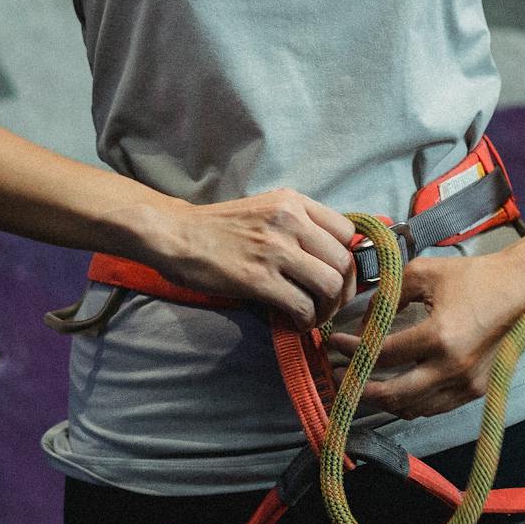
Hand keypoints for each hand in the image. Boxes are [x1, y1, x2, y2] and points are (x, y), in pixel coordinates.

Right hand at [144, 189, 358, 330]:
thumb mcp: (266, 209)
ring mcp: (275, 249)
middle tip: (329, 303)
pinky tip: (295, 322)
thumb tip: (334, 257)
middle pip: (344, 262)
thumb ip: (299, 225)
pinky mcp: (258, 279)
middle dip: (343, 290)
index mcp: (293, 202)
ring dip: (327, 308)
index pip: (347, 232)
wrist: (176, 235)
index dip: (348, 259)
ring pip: (329, 286)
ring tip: (313, 315)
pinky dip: (306, 321)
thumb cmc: (220, 227)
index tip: (337, 276)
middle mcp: (290, 221)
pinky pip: (302, 306)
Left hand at [323, 251, 524, 418]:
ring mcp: (467, 384)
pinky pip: (434, 408)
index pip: (383, 354)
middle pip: (394, 395)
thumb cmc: (473, 277)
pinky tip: (394, 390)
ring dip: (383, 401)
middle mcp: (453, 368)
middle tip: (339, 377)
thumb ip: (389, 294)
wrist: (521, 289)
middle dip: (360, 389)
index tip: (335, 344)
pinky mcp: (476, 390)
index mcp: (439, 337)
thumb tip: (364, 320)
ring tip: (361, 385)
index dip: (353, 351)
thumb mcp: (424, 273)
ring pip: (413, 409)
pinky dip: (409, 404)